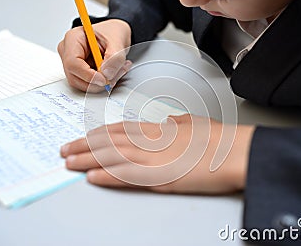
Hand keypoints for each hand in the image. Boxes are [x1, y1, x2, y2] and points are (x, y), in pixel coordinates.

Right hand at [57, 19, 131, 91]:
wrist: (114, 35)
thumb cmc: (112, 32)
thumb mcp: (117, 41)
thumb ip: (114, 58)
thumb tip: (107, 74)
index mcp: (73, 38)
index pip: (73, 63)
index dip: (88, 75)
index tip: (104, 80)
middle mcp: (67, 51)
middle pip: (75, 76)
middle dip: (97, 82)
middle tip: (116, 75)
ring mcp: (70, 63)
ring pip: (81, 83)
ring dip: (101, 84)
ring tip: (117, 71)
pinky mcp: (77, 72)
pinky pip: (87, 84)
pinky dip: (101, 83)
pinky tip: (113, 73)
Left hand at [60, 114, 254, 194]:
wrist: (235, 152)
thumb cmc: (218, 139)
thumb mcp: (194, 123)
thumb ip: (177, 124)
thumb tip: (168, 123)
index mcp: (158, 130)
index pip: (120, 130)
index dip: (98, 134)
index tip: (83, 138)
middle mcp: (150, 142)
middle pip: (110, 143)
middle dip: (84, 147)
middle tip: (65, 150)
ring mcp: (153, 159)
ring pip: (112, 158)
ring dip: (87, 161)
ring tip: (68, 163)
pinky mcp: (160, 178)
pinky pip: (127, 177)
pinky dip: (108, 176)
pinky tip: (92, 176)